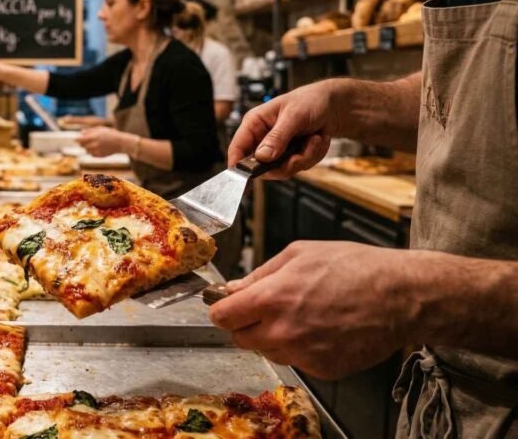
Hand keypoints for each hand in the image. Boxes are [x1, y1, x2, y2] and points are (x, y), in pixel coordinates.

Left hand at [76, 127, 127, 156]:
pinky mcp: (99, 156)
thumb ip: (90, 130)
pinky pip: (92, 155)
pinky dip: (93, 152)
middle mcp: (94, 145)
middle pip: (82, 146)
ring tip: (96, 143)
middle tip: (87, 141)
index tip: (76, 139)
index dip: (77, 140)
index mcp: (93, 137)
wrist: (121, 143)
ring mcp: (97, 151)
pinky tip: (99, 148)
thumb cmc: (110, 133)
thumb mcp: (100, 129)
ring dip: (88, 148)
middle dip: (82, 143)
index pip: (79, 140)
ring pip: (87, 151)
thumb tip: (81, 132)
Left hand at [209, 241, 417, 379]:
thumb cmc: (355, 267)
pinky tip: (320, 328)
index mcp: (272, 298)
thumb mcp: (300, 254)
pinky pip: (295, 361)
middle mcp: (283, 331)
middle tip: (267, 308)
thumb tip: (233, 289)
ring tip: (302, 314)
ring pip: (267, 351)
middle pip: (239, 338)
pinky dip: (300, 348)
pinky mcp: (322, 370)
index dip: (222, 309)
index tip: (227, 305)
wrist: (402, 297)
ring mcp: (303, 354)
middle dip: (246, 323)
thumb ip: (260, 275)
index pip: (222, 316)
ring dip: (273, 336)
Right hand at [229, 80, 341, 178]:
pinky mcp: (290, 156)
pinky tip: (316, 140)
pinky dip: (312, 156)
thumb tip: (262, 156)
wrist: (333, 106)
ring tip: (314, 139)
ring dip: (303, 157)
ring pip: (282, 170)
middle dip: (285, 163)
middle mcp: (262, 139)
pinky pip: (298, 167)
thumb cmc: (310, 101)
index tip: (247, 179)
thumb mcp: (293, 116)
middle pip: (261, 167)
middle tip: (300, 153)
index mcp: (254, 123)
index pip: (237, 149)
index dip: (238, 166)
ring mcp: (277, 150)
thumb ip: (277, 137)